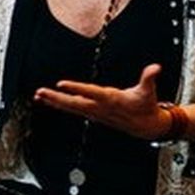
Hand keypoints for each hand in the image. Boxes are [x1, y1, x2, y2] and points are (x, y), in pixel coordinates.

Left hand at [34, 63, 166, 138]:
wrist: (146, 127)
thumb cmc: (145, 106)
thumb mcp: (149, 91)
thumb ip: (149, 77)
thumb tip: (155, 68)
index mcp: (111, 100)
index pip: (91, 93)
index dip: (76, 88)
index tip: (62, 84)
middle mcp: (100, 107)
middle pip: (74, 103)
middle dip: (57, 98)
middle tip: (41, 93)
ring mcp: (95, 113)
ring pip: (71, 108)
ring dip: (54, 102)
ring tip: (39, 96)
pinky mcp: (93, 114)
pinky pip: (74, 110)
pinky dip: (61, 106)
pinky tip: (51, 102)